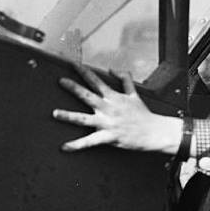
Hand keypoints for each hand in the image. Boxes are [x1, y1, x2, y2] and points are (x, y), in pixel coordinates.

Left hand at [52, 63, 181, 153]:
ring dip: (69, 116)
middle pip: (87, 95)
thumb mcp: (134, 94)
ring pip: (84, 119)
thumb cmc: (143, 115)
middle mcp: (108, 108)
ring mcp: (108, 123)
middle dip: (73, 87)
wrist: (154, 131)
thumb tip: (112, 69)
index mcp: (113, 97)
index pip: (96, 81)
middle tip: (61, 81)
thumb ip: (124, 79)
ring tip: (55, 113)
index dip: (84, 71)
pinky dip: (77, 145)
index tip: (72, 63)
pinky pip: (90, 141)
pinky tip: (65, 146)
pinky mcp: (109, 137)